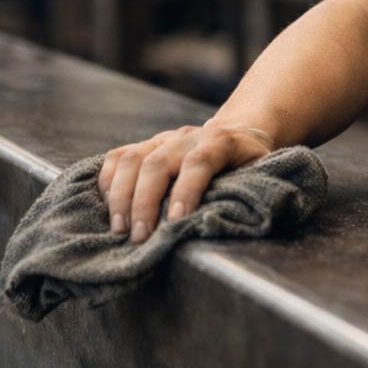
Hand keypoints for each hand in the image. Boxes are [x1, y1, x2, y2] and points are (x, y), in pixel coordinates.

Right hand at [97, 121, 275, 243]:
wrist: (240, 130)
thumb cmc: (250, 162)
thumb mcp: (260, 172)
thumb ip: (247, 190)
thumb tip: (227, 221)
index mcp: (221, 142)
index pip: (199, 162)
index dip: (187, 190)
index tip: (175, 221)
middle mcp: (187, 137)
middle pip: (157, 163)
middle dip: (144, 202)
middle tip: (139, 237)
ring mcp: (163, 139)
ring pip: (131, 159)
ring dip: (120, 196)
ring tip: (119, 229)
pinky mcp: (146, 145)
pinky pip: (117, 157)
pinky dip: (107, 181)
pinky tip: (107, 207)